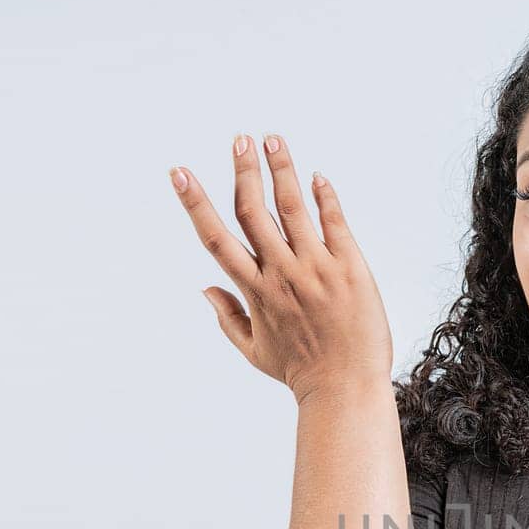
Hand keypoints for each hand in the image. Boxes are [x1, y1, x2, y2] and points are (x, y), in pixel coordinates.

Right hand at [170, 134, 391, 402]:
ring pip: (293, 207)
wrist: (347, 390)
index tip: (179, 172)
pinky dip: (325, 196)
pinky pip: (334, 222)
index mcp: (254, 291)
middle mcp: (281, 274)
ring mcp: (316, 269)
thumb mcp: (255, 351)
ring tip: (273, 139)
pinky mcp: (349, 268)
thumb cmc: (302, 373)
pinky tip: (317, 177)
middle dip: (243, 170)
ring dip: (282, 169)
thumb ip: (228, 317)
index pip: (216, 237)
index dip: (195, 201)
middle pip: (253, 210)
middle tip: (238, 139)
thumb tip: (205, 288)